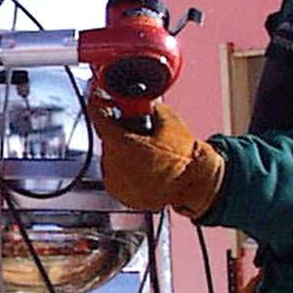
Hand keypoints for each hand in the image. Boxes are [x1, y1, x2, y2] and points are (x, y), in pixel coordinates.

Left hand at [88, 93, 224, 218]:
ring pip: (111, 155)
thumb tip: (141, 99)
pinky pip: (116, 173)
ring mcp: (115, 182)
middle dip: (119, 130)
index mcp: (120, 145)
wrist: (195, 184)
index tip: (100, 97)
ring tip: (144, 149)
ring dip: (122, 149)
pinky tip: (142, 164)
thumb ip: (148, 104)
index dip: (99, 103)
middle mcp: (112, 165)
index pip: (98, 117)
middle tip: (137, 127)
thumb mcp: (168, 119)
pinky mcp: (121, 194)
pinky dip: (125, 167)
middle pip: (107, 137)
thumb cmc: (183, 157)